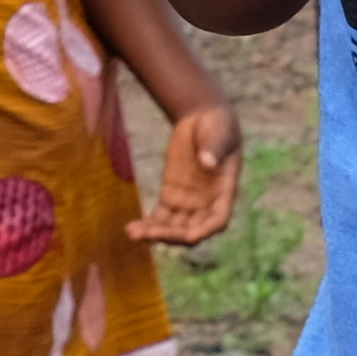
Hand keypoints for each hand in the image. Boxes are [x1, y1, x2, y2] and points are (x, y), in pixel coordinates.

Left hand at [140, 99, 242, 247]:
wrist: (202, 119)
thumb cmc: (218, 126)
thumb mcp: (220, 133)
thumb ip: (215, 148)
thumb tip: (208, 162)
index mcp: (224, 192)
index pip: (218, 220)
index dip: (204, 230)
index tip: (189, 236)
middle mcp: (207, 204)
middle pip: (191, 229)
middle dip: (172, 235)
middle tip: (150, 235)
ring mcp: (188, 202)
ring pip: (173, 227)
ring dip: (155, 233)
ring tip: (133, 233)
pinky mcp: (171, 196)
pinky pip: (160, 216)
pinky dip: (148, 224)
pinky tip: (131, 229)